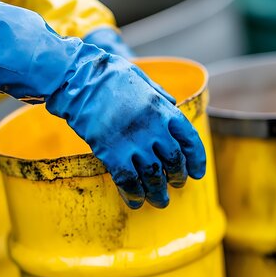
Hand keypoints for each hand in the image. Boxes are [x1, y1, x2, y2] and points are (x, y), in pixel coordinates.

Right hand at [0, 0, 205, 208]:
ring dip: (156, 191)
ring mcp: (132, 141)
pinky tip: (133, 201)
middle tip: (175, 185)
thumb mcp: (142, 80)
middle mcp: (153, 128)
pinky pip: (126, 179)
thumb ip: (160, 96)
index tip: (196, 173)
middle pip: (173, 161)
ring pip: (152, 175)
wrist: (78, 80)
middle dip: (177, 177)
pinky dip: (132, 193)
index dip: (196, 160)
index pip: (189, 140)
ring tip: (159, 201)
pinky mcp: (110, 152)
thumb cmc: (108, 75)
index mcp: (163, 109)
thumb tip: (172, 107)